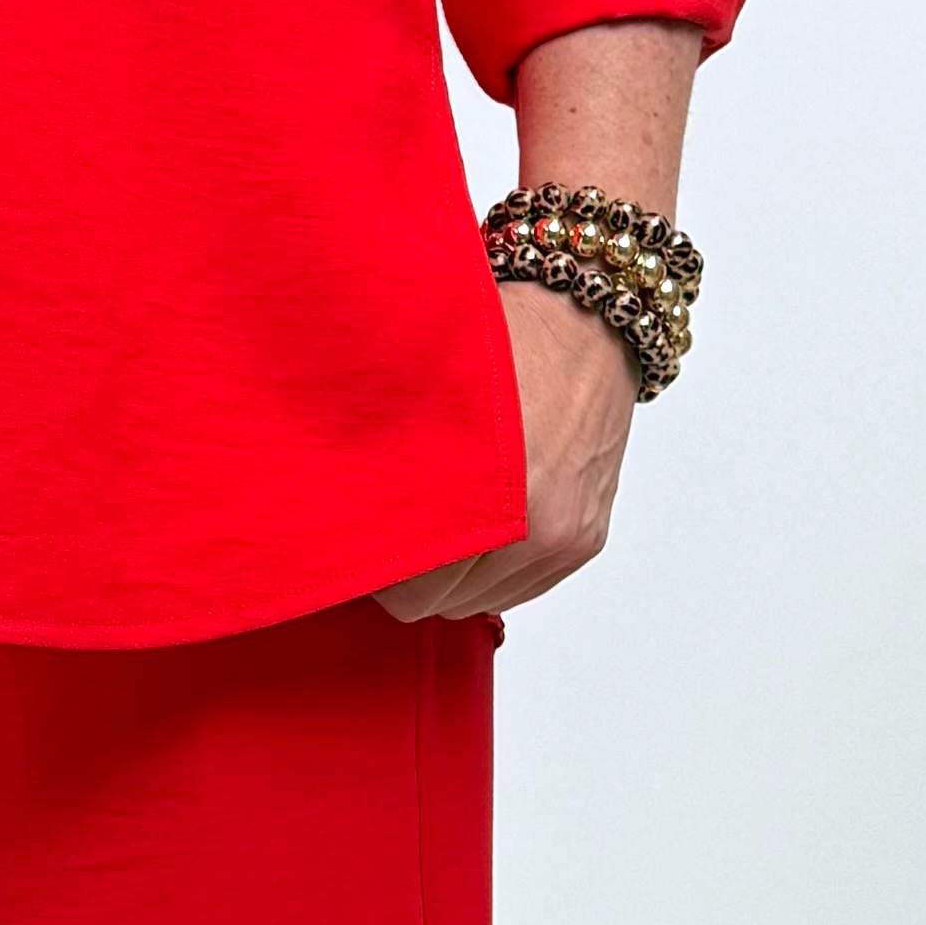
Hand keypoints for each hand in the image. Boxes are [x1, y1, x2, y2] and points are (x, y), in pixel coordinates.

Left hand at [375, 289, 638, 621]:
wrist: (586, 323)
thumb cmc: (504, 344)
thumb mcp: (428, 391)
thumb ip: (392, 460)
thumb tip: (339, 506)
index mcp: (494, 494)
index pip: (409, 587)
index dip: (376, 564)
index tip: (361, 534)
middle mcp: (538, 528)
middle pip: (439, 601)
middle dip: (412, 570)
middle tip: (394, 521)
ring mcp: (566, 539)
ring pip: (477, 602)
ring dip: (454, 573)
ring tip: (440, 515)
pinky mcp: (584, 541)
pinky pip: (516, 590)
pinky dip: (491, 570)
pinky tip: (477, 525)